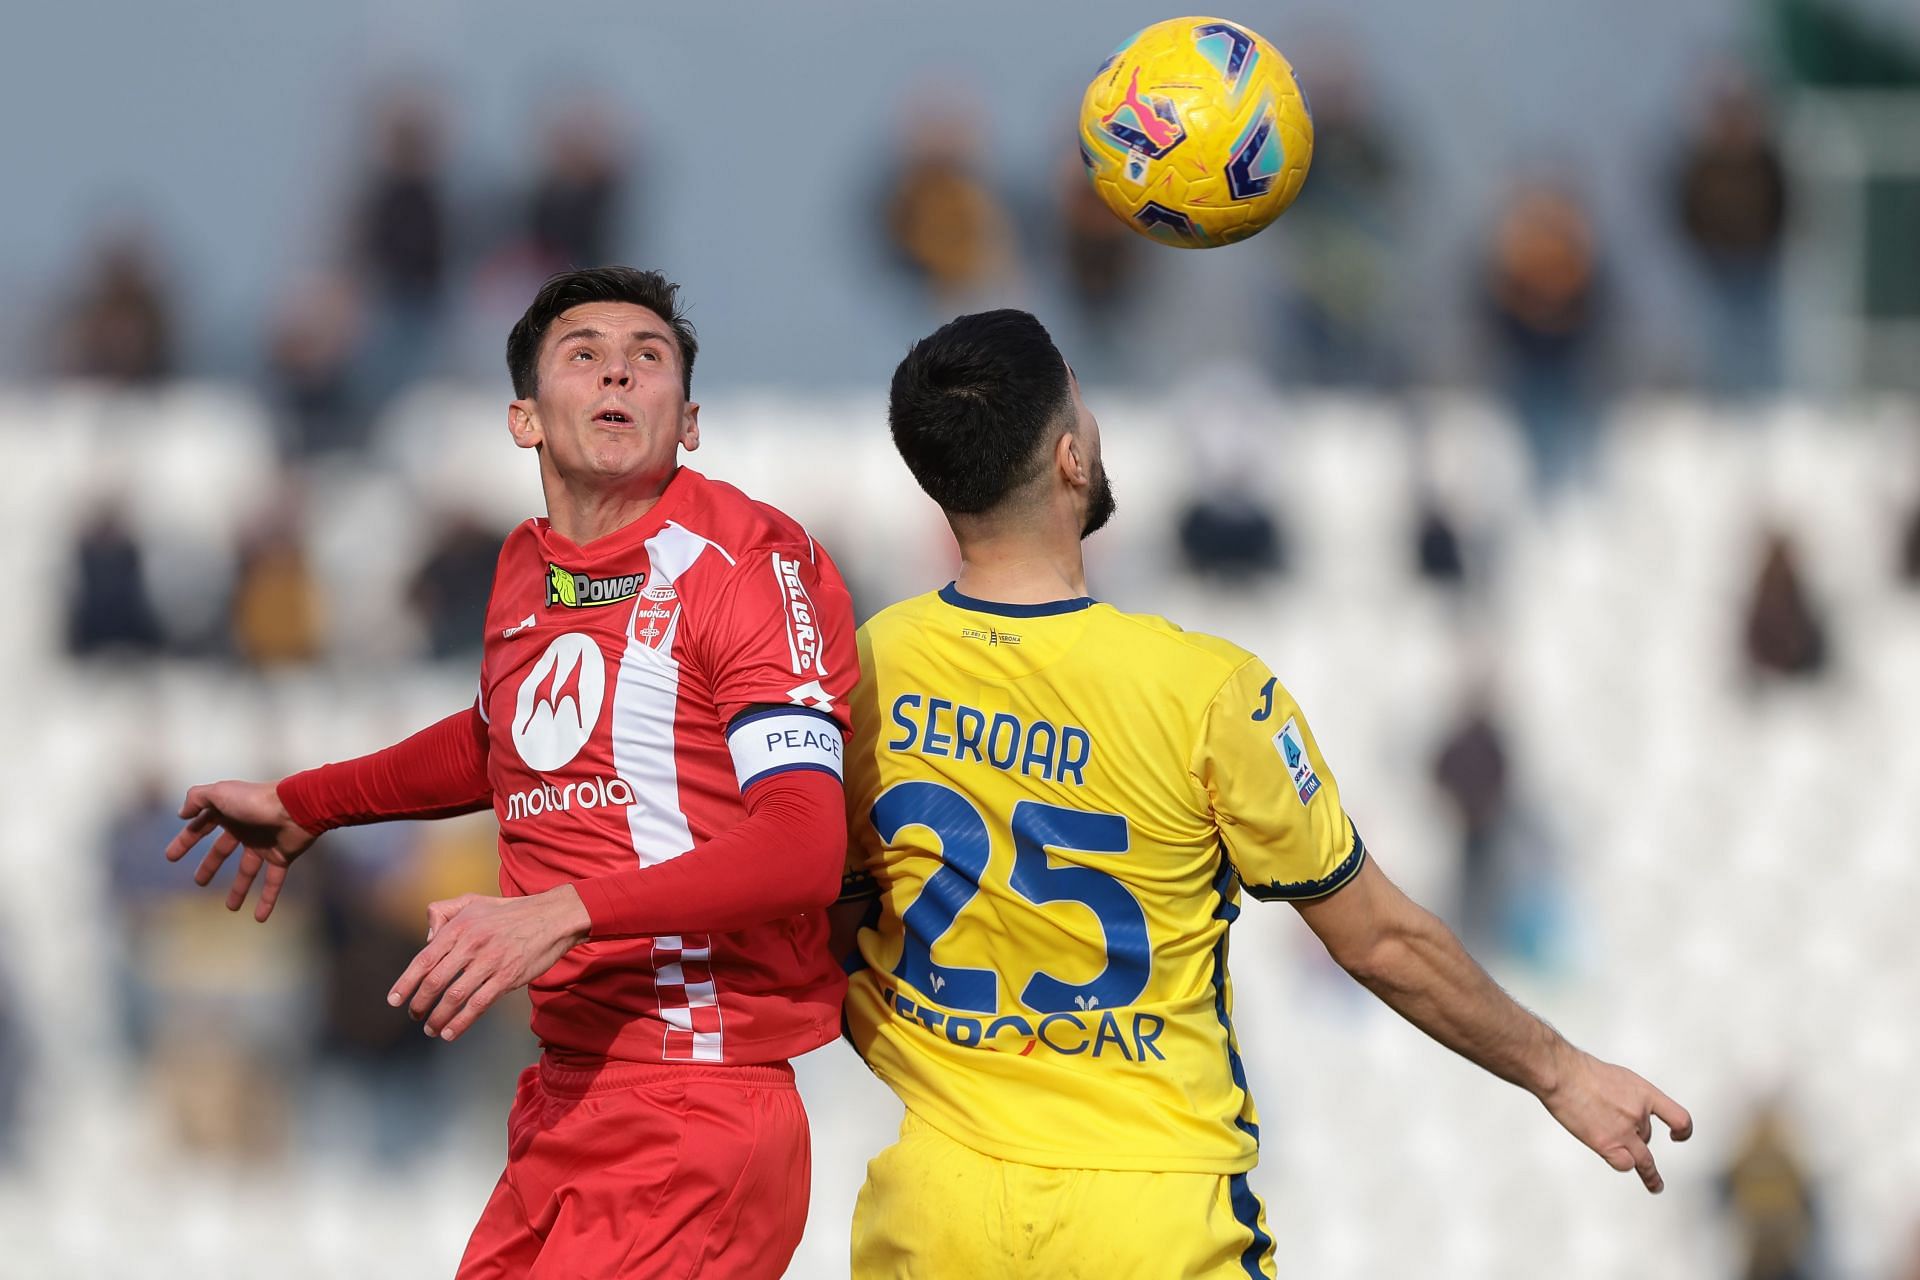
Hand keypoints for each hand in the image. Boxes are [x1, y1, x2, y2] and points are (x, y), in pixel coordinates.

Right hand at [164, 780, 319, 921]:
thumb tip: (182, 813)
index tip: (171, 857)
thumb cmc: (256, 800)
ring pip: (248, 870)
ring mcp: (265, 844)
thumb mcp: (219, 793)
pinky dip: (267, 900)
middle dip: (210, 865)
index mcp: (229, 813)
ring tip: (231, 908)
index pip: (201, 827)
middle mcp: (246, 828)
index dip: (186, 840)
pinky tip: (259, 918)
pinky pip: (273, 882)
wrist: (297, 807)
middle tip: (199, 882)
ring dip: (239, 889)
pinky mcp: (282, 857)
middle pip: (223, 850)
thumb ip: (197, 798)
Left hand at [388, 887, 592, 1041]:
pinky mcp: (507, 977)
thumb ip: (445, 912)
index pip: (424, 959)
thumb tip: (427, 938)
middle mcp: (472, 944)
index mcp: (460, 926)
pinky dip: (461, 1022)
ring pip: (455, 996)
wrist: (553, 917)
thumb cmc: (511, 912)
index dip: (406, 982)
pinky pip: (478, 1004)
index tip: (394, 1000)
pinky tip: (450, 1032)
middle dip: (419, 1003)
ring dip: (437, 1017)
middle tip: (414, 1015)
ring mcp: (490, 962)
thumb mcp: (475, 901)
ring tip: (430, 1029)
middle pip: (435, 981)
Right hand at [1539, 1046, 1692, 1192]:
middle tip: (1611, 1127)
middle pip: (1646, 1135)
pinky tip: (1622, 1163)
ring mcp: (1624, 1131)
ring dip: (1649, 1172)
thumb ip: (1628, 1097)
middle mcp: (1638, 1114)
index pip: (1678, 1118)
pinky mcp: (1607, 1144)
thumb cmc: (1581, 1072)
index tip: (1678, 1136)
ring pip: (1644, 1159)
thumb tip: (1627, 1113)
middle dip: (1634, 1135)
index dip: (1683, 1130)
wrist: (1561, 1075)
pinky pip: (1625, 1163)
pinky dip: (1622, 1163)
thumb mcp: (1617, 1078)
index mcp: (1644, 1093)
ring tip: (1656, 1185)